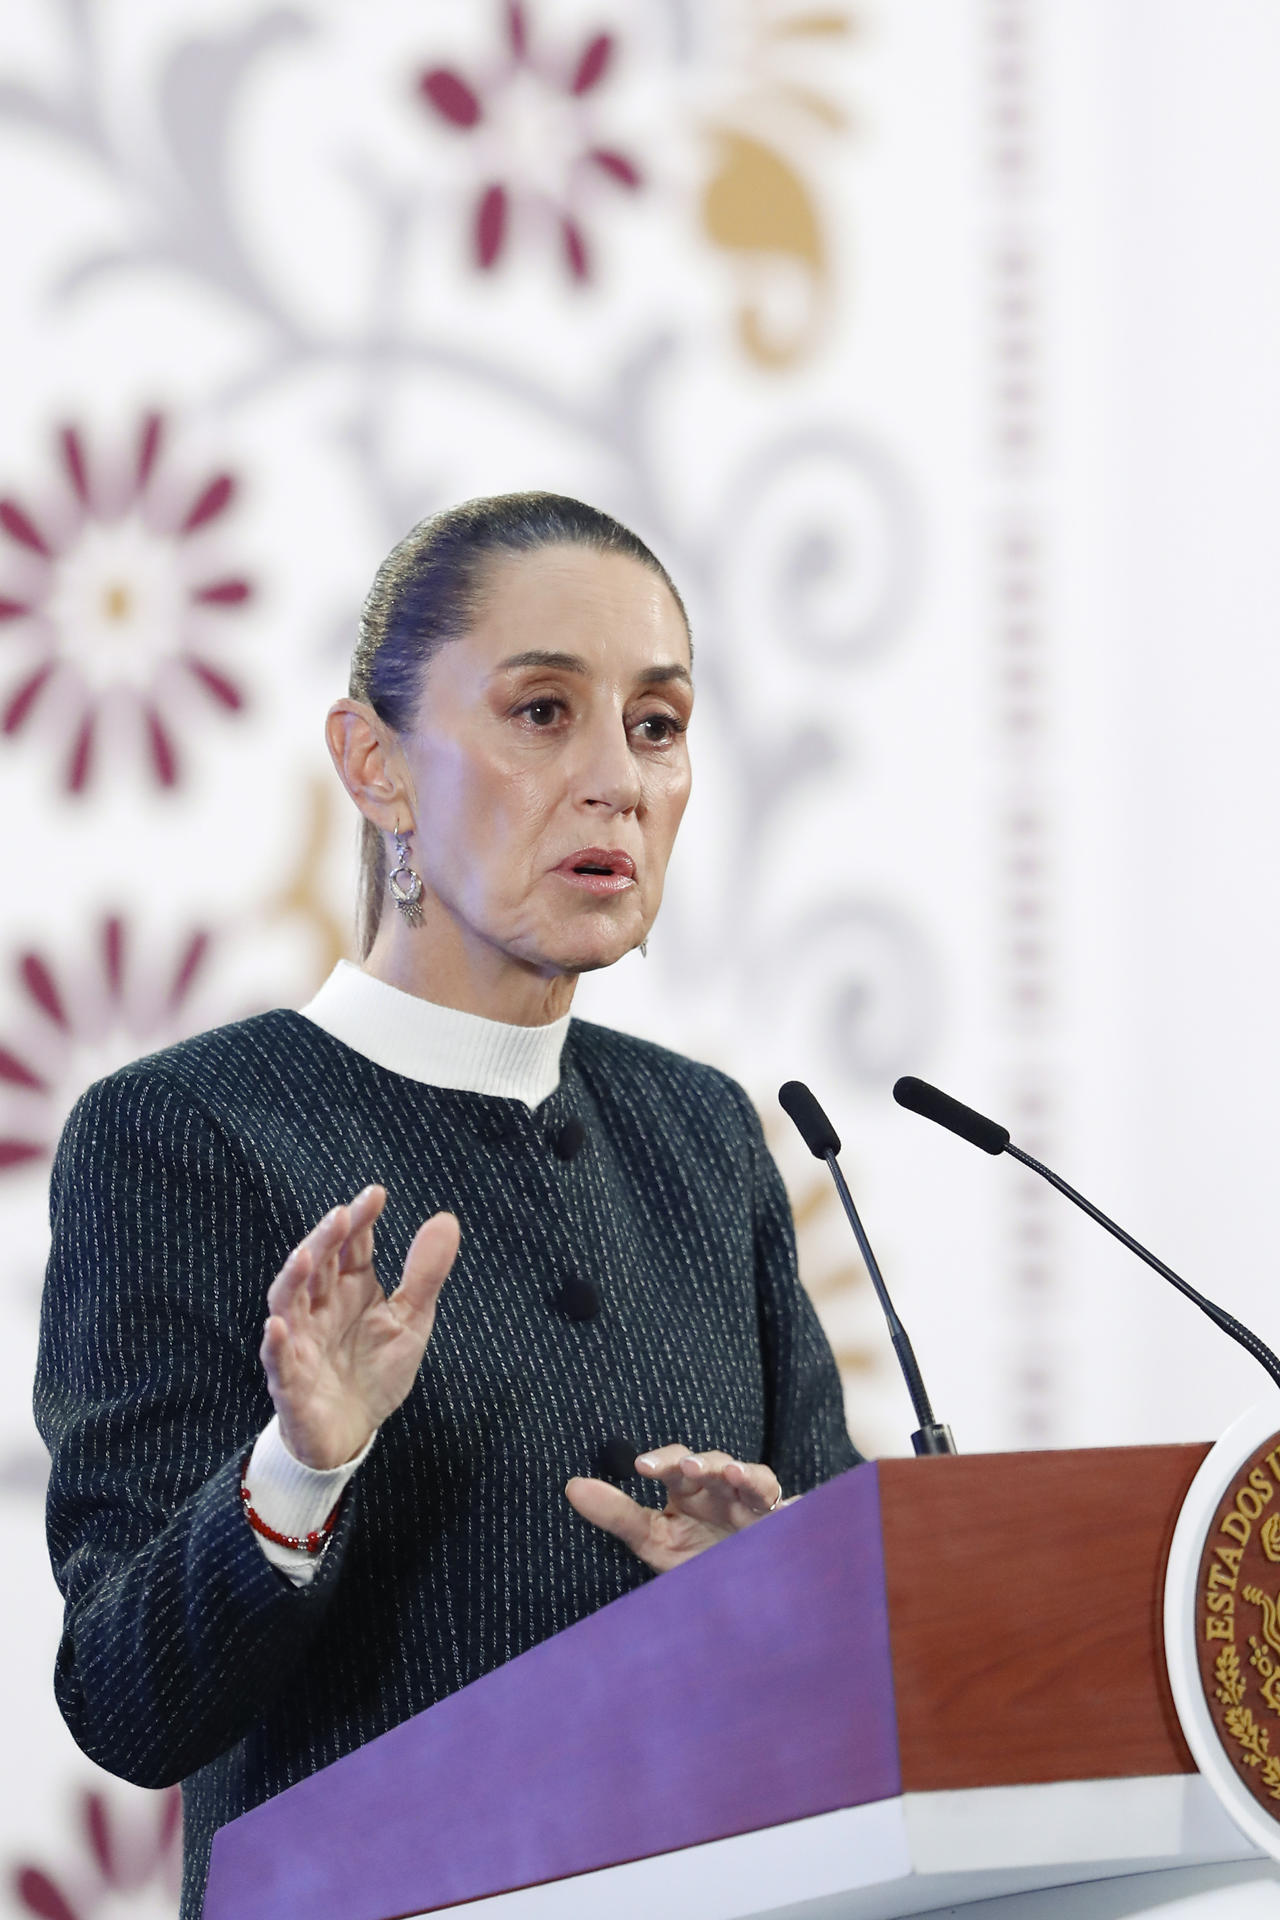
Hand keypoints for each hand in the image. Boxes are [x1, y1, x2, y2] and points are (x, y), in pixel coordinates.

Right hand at [260, 1186, 459, 1469]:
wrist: (352, 1432)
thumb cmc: (376, 1370)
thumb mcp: (411, 1319)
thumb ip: (425, 1273)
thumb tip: (446, 1218)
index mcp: (350, 1287)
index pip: (353, 1245)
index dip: (361, 1220)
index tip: (376, 1194)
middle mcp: (321, 1306)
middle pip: (317, 1264)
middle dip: (327, 1238)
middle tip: (342, 1214)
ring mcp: (301, 1340)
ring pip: (288, 1301)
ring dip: (293, 1278)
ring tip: (305, 1255)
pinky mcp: (289, 1380)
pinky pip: (277, 1359)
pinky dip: (276, 1342)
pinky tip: (279, 1325)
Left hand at [564, 1445, 782, 1573]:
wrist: (742, 1595)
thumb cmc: (696, 1558)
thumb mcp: (654, 1541)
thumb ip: (616, 1515)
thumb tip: (571, 1486)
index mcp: (689, 1491)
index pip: (674, 1465)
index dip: (661, 1461)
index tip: (640, 1468)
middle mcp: (721, 1490)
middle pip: (711, 1464)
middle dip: (699, 1463)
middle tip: (685, 1467)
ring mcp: (752, 1504)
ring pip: (749, 1476)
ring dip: (740, 1472)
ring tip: (728, 1472)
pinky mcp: (782, 1522)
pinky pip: (783, 1503)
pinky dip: (780, 1496)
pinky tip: (773, 1496)